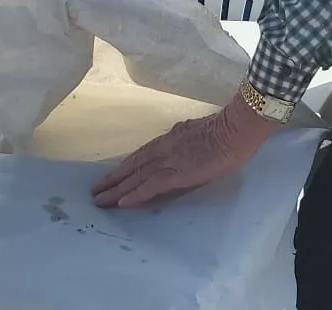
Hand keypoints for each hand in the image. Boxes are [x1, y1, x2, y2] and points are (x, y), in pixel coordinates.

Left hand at [91, 97, 277, 208]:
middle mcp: (164, 148)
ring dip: (116, 188)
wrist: (236, 128)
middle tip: (95, 189)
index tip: (114, 174)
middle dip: (113, 178)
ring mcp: (168, 160)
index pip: (143, 154)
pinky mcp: (175, 173)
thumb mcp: (202, 132)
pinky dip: (134, 194)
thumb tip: (184, 145)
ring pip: (135, 176)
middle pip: (132, 165)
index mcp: (171, 138)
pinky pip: (149, 186)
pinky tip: (121, 203)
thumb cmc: (229, 130)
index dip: (127, 166)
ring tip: (99, 199)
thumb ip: (189, 140)